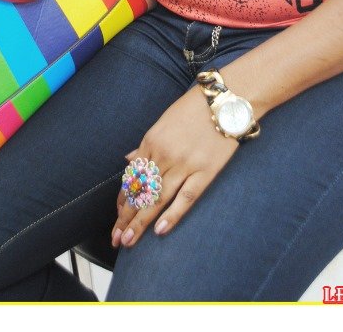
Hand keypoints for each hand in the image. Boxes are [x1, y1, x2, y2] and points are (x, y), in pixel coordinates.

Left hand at [111, 86, 238, 247]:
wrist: (226, 100)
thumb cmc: (194, 108)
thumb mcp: (164, 121)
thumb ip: (146, 144)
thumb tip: (129, 160)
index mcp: (152, 140)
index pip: (132, 177)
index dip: (124, 200)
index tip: (118, 217)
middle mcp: (164, 154)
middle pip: (141, 191)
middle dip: (126, 218)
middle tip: (116, 239)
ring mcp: (185, 164)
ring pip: (158, 198)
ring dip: (141, 222)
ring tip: (129, 241)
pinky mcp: (205, 171)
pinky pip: (186, 197)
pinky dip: (172, 214)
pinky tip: (160, 230)